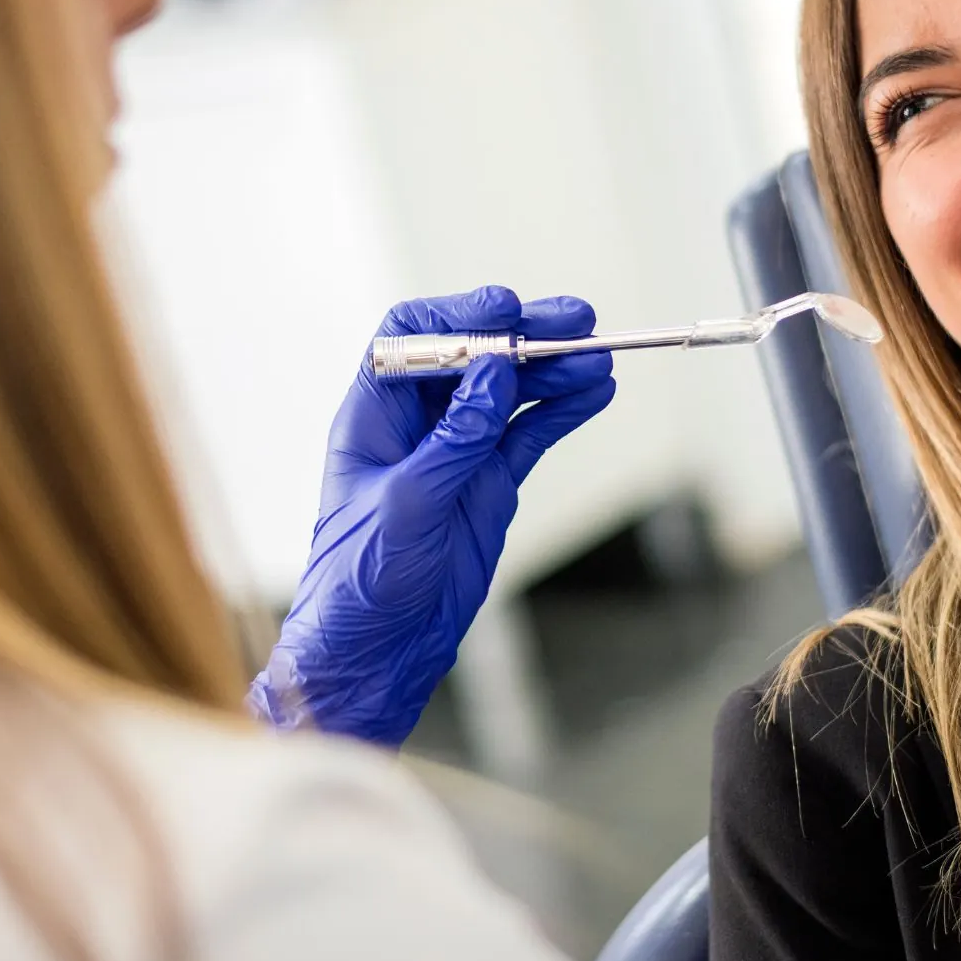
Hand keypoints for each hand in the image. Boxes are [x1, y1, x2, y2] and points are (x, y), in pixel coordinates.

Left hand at [248, 287, 615, 743]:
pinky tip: (595, 392)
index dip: (459, 315)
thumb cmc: (362, 580)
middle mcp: (417, 422)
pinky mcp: (490, 481)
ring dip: (554, 370)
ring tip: (598, 358)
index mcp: (375, 414)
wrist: (378, 649)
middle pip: (475, 354)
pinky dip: (564, 411)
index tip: (506, 311)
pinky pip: (531, 432)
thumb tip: (495, 371)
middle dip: (524, 334)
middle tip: (576, 321)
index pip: (413, 337)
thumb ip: (455, 438)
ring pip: (512, 390)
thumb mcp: (407, 504)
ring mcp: (458, 450)